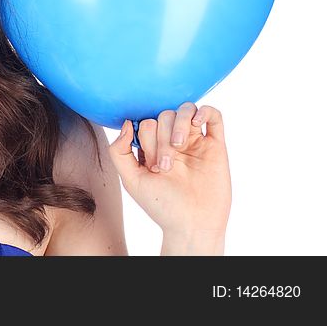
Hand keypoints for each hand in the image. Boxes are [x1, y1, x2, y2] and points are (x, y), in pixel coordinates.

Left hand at [108, 103, 230, 243]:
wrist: (192, 225)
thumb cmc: (162, 205)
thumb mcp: (131, 180)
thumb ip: (119, 152)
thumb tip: (128, 123)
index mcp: (153, 147)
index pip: (147, 123)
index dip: (146, 139)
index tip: (151, 165)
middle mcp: (173, 141)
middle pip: (164, 116)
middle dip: (160, 138)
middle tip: (165, 166)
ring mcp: (195, 142)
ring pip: (185, 110)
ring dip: (178, 123)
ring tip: (178, 145)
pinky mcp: (216, 146)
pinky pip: (214, 116)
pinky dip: (204, 111)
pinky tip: (196, 123)